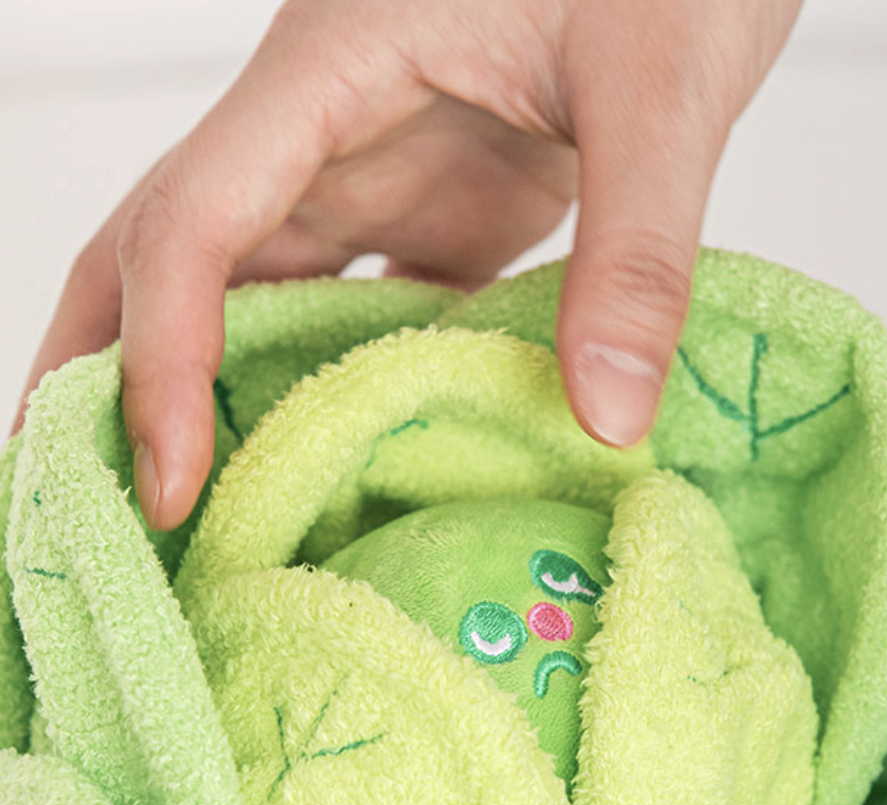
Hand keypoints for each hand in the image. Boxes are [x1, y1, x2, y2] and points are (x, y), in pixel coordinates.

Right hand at [12, 0, 801, 529]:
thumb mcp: (658, 85)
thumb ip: (637, 251)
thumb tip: (606, 420)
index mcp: (334, 69)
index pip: (195, 225)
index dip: (160, 361)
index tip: (172, 486)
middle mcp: (328, 129)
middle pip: (167, 256)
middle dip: (109, 373)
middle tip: (89, 502)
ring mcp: (379, 172)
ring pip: (251, 291)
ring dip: (211, 394)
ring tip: (193, 514)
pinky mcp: (439, 209)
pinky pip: (358, 311)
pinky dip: (328, 388)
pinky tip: (328, 468)